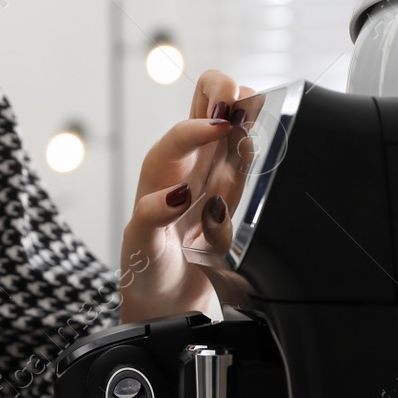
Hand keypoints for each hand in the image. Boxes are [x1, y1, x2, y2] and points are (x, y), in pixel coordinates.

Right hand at [119, 69, 254, 323]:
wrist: (171, 305)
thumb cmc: (197, 252)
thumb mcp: (229, 207)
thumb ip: (238, 172)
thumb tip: (255, 131)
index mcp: (197, 163)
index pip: (206, 109)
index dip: (225, 92)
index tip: (250, 92)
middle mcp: (174, 174)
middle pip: (187, 119)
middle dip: (212, 98)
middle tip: (236, 95)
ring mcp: (154, 202)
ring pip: (163, 156)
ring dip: (190, 137)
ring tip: (216, 128)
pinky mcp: (142, 237)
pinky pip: (147, 215)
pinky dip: (163, 204)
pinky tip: (181, 197)